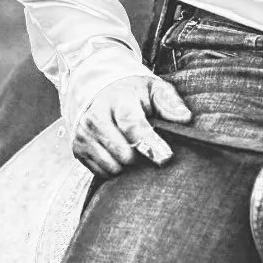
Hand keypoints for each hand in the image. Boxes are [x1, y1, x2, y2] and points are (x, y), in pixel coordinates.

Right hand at [72, 74, 191, 178]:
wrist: (99, 90)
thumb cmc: (133, 94)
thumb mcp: (153, 89)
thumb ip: (169, 102)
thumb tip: (185, 118)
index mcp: (118, 99)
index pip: (132, 124)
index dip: (149, 144)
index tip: (166, 157)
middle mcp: (96, 116)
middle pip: (124, 153)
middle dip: (142, 156)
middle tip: (149, 147)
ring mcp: (84, 134)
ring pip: (113, 167)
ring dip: (128, 165)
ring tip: (132, 148)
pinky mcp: (77, 149)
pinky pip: (102, 173)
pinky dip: (114, 168)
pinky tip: (118, 152)